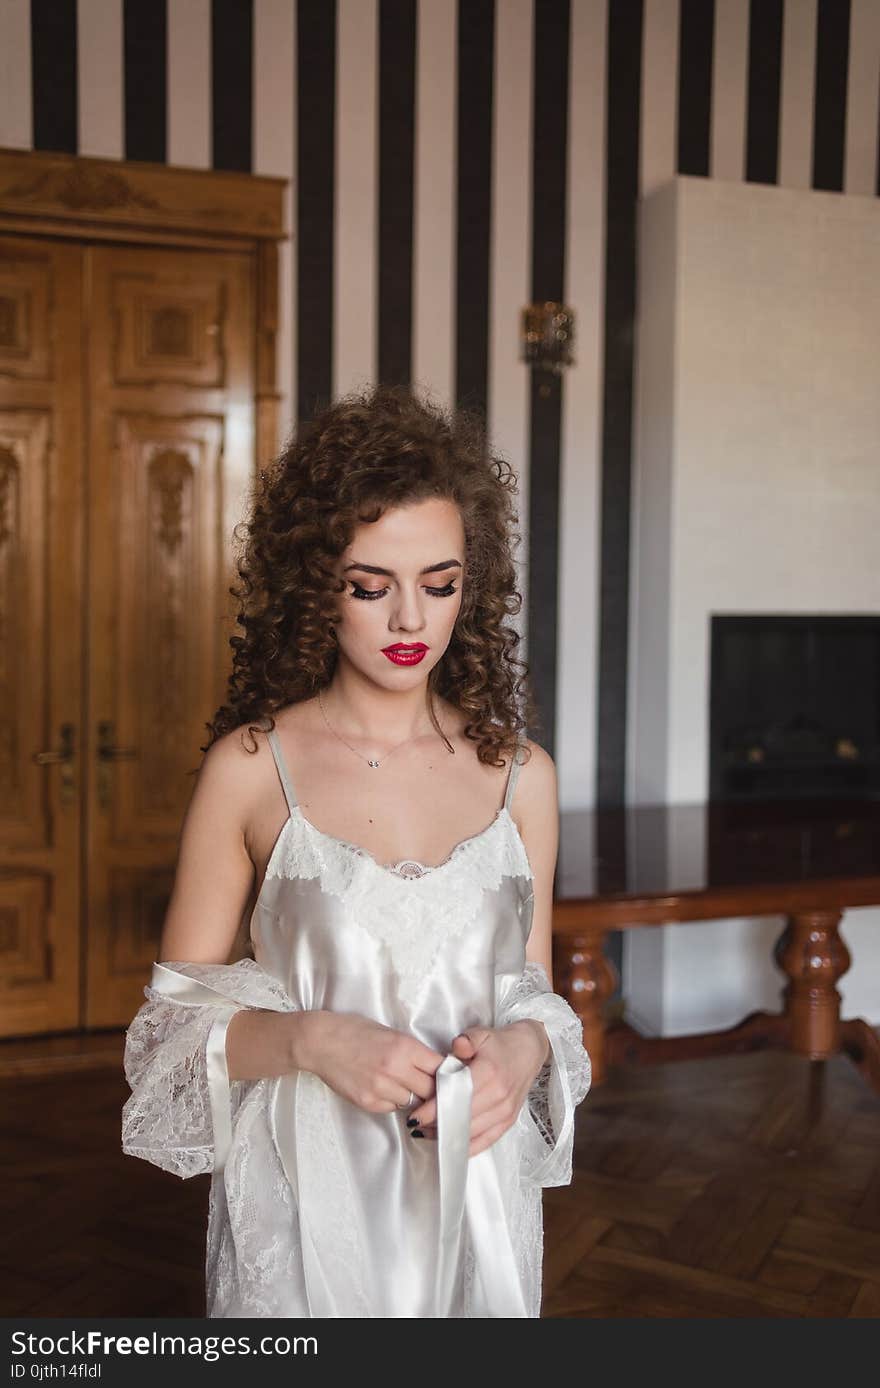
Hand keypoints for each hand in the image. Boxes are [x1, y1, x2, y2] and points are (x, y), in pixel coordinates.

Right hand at [304, 1011, 444, 1114]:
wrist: (320, 1042)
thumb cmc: (355, 1031)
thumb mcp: (390, 1033)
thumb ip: (413, 1052)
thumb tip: (435, 1068)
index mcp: (404, 1047)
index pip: (440, 1069)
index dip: (446, 1074)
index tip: (448, 1076)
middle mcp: (395, 1069)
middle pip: (430, 1090)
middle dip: (433, 1089)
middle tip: (431, 1086)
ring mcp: (381, 1088)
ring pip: (413, 1101)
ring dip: (413, 1096)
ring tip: (403, 1083)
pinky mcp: (368, 1102)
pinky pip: (393, 1107)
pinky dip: (394, 1101)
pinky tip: (385, 1088)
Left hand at [409, 1020, 549, 1156]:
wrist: (529, 1051)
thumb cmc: (501, 1043)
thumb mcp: (482, 1033)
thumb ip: (466, 1040)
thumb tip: (457, 1047)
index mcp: (489, 1073)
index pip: (456, 1096)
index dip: (434, 1108)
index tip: (416, 1115)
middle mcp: (498, 1096)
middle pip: (461, 1117)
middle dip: (435, 1124)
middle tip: (415, 1125)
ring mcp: (505, 1111)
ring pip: (471, 1132)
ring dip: (447, 1136)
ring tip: (426, 1133)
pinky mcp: (508, 1121)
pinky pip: (486, 1141)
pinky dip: (466, 1147)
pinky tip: (450, 1145)